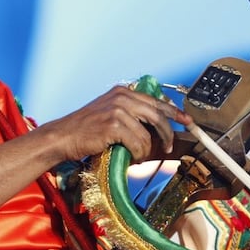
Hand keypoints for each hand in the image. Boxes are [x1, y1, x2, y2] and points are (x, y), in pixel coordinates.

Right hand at [41, 85, 191, 162]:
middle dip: (168, 132)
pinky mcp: (114, 125)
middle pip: (158, 114)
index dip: (174, 111)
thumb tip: (156, 128)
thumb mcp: (109, 113)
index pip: (155, 100)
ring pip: (148, 133)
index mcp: (122, 92)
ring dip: (147, 150)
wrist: (63, 137)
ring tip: (139, 156)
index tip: (186, 120)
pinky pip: (138, 143)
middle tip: (170, 146)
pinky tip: (131, 157)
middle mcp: (121, 97)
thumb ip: (130, 114)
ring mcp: (118, 110)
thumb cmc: (85, 130)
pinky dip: (138, 154)